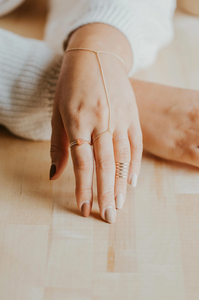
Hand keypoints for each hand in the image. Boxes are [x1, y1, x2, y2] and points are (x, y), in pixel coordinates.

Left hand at [50, 24, 142, 222]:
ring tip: (119, 205)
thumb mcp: (57, 112)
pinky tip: (132, 182)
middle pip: (105, 164)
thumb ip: (58, 145)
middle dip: (106, 193)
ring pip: (122, 157)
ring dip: (121, 184)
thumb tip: (54, 176)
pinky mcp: (132, 114)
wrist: (96, 55)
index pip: (82, 163)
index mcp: (78, 121)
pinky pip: (135, 143)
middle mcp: (100, 121)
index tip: (85, 208)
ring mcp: (119, 117)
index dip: (84, 188)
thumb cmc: (71, 84)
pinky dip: (134, 164)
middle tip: (108, 217)